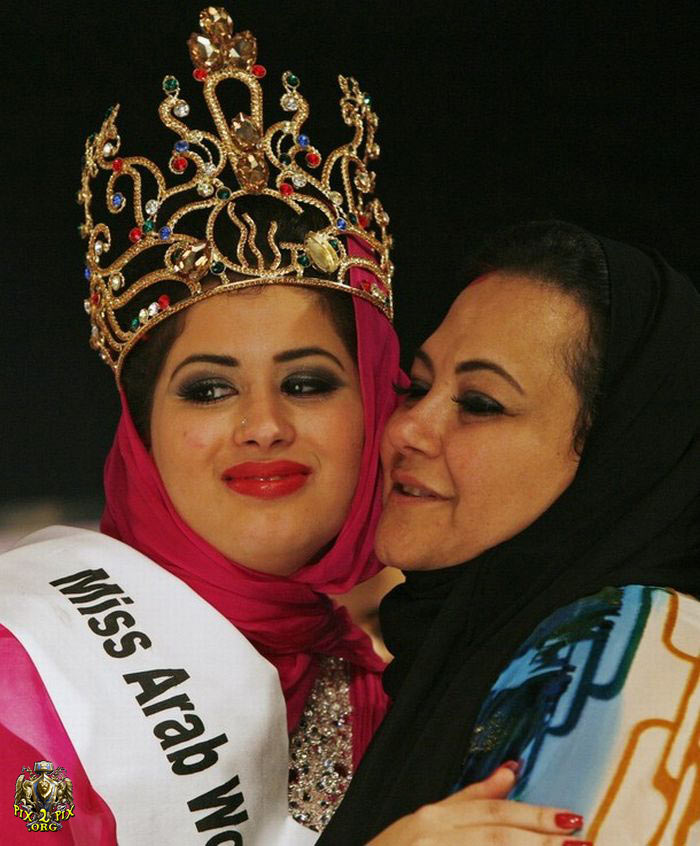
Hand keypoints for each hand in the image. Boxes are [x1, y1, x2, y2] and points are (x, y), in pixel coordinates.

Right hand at [366, 764, 590, 844]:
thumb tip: (512, 768)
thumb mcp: (430, 819)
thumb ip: (472, 797)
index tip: (571, 817)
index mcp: (434, 817)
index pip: (492, 812)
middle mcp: (433, 837)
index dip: (533, 814)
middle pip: (496, 836)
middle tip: (581, 841)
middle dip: (540, 840)